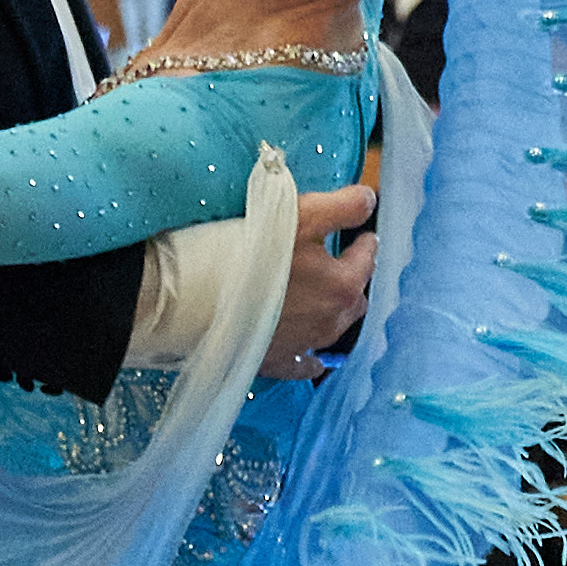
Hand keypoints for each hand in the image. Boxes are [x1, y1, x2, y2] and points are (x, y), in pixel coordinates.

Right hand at [262, 181, 376, 376]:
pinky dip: (310, 358)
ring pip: (332, 329)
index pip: (366, 260)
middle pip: (354, 299)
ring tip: (324, 300)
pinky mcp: (276, 362)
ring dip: (332, 312)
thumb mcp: (300, 214)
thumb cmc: (249, 251)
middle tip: (340, 266)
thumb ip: (342, 207)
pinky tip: (312, 359)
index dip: (365, 244)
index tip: (364, 237)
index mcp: (341, 286)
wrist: (197, 297)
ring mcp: (304, 345)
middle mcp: (329, 321)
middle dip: (351, 281)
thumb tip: (369, 201)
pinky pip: (303, 364)